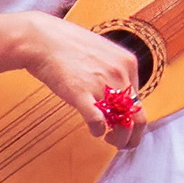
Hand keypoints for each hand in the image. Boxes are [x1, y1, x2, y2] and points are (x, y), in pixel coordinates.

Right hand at [4, 11, 149, 146]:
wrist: (44, 39)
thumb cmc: (70, 46)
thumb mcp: (104, 53)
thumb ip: (115, 72)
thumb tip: (120, 97)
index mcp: (128, 63)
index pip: (140, 100)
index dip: (132, 117)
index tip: (122, 123)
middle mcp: (120, 73)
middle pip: (137, 116)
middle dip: (133, 135)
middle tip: (122, 143)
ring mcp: (102, 83)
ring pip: (121, 123)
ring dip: (117, 138)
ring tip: (108, 139)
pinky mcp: (81, 94)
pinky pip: (98, 121)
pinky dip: (98, 131)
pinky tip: (94, 131)